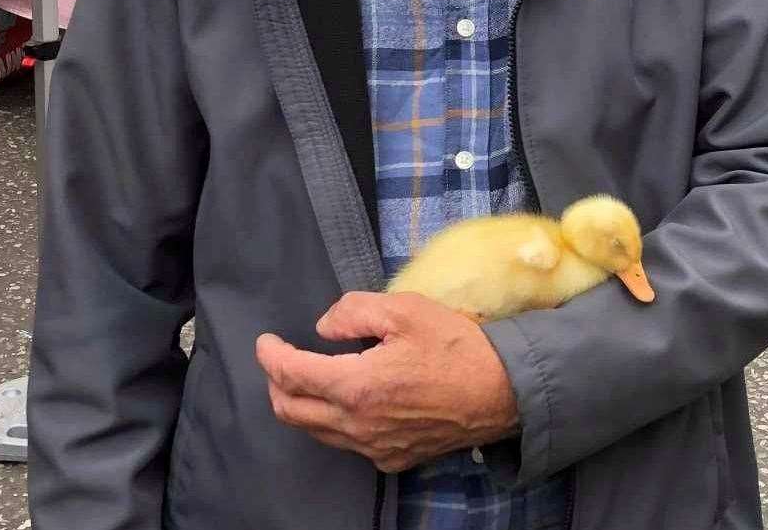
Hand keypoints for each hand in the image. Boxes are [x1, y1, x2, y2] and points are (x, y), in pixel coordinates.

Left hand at [256, 292, 519, 473]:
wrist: (501, 392)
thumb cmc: (455, 346)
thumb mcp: (405, 310)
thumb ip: (354, 311)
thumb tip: (324, 328)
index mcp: (357, 386)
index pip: (290, 374)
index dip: (270, 355)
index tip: (265, 340)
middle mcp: (358, 425)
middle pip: (291, 410)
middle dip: (276, 382)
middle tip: (281, 358)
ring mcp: (374, 447)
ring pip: (316, 431)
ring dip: (301, 403)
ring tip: (309, 376)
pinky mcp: (392, 458)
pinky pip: (347, 443)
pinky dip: (332, 420)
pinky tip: (348, 398)